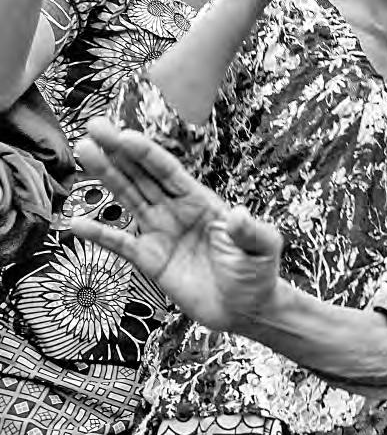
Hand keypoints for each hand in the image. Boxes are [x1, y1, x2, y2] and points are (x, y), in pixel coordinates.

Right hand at [72, 118, 282, 331]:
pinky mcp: (151, 259)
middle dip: (119, 152)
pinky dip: (99, 234)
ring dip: (107, 176)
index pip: (169, 172)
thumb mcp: (262, 248)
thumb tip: (237, 214)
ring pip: (129, 198)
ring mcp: (161, 233)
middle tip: (94, 127)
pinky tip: (76, 223)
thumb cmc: (257, 272)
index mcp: (202, 201)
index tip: (123, 136)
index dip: (146, 154)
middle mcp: (177, 211)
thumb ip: (250, 230)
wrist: (246, 308)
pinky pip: (121, 243)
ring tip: (85, 150)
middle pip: (143, 176)